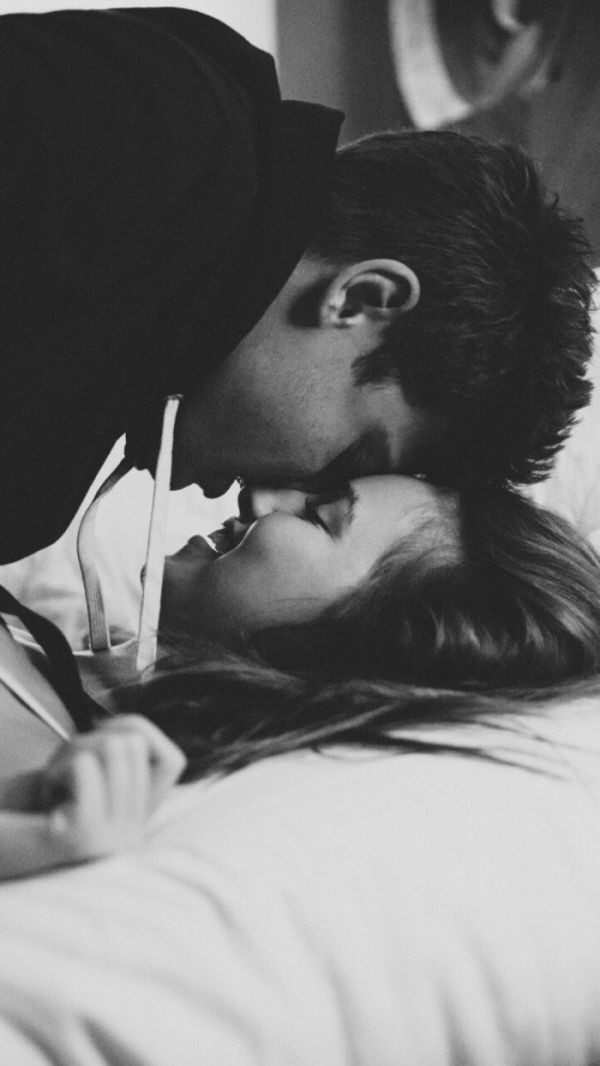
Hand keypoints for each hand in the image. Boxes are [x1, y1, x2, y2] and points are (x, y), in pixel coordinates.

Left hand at [39, 715, 185, 860]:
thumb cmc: (26, 810)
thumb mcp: (82, 778)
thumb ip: (116, 759)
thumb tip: (133, 729)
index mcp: (137, 826)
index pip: (174, 760)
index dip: (141, 731)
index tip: (100, 733)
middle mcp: (133, 839)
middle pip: (133, 745)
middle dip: (89, 741)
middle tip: (61, 773)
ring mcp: (113, 842)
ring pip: (114, 748)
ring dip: (73, 753)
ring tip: (53, 785)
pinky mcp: (85, 838)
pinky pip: (87, 767)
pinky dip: (59, 768)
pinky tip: (45, 799)